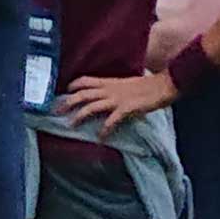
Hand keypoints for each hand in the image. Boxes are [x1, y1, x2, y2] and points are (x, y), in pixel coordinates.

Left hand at [53, 68, 180, 129]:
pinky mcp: (126, 109)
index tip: (64, 92)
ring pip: (92, 106)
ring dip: (79, 116)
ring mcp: (117, 99)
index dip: (72, 86)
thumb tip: (105, 95)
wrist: (163, 85)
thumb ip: (114, 89)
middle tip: (56, 112)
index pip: (85, 80)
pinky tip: (101, 138)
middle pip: (82, 94)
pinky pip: (111, 120)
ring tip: (71, 126)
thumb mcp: (126, 84)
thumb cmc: (147, 86)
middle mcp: (110, 90)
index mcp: (109, 82)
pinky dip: (104, 129)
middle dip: (67, 103)